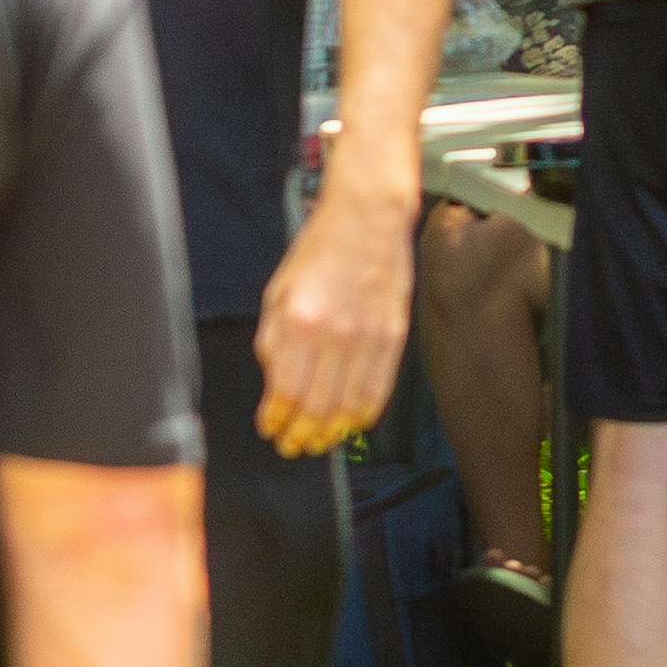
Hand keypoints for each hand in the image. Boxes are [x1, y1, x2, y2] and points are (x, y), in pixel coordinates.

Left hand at [249, 186, 415, 452]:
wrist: (368, 220)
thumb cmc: (320, 250)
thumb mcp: (278, 292)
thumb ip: (274, 340)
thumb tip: (274, 384)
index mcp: (299, 319)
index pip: (286, 389)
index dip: (277, 419)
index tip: (271, 430)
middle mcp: (335, 334)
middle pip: (318, 406)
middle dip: (302, 433)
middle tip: (293, 445)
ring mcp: (368, 338)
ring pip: (349, 406)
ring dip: (332, 432)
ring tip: (319, 441)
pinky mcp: (394, 338)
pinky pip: (379, 390)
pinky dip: (364, 414)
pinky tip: (352, 424)